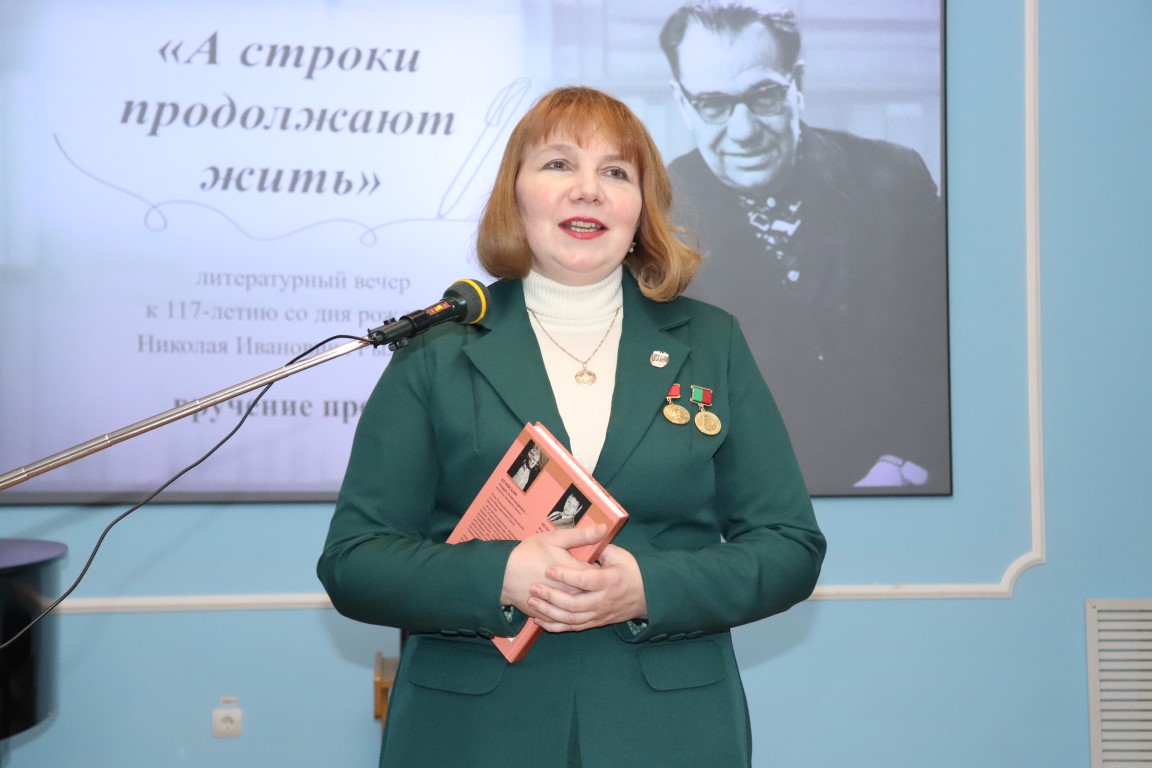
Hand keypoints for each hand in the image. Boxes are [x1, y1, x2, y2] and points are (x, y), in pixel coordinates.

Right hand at [500, 525, 605, 613]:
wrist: (501, 575)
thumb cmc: (528, 553)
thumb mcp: (554, 539)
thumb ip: (580, 536)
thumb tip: (604, 529)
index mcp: (574, 573)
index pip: (598, 575)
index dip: (601, 569)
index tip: (599, 563)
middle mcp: (569, 593)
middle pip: (591, 593)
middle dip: (593, 586)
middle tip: (591, 576)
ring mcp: (559, 606)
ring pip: (579, 608)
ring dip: (583, 601)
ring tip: (579, 589)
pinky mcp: (548, 615)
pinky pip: (563, 620)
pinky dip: (568, 613)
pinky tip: (567, 604)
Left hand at [527, 544, 647, 632]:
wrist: (647, 596)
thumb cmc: (631, 572)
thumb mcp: (621, 555)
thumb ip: (601, 547)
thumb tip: (585, 537)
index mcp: (610, 581)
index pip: (585, 580)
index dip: (566, 575)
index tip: (549, 569)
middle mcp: (604, 601)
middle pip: (574, 604)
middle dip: (552, 596)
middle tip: (534, 587)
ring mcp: (599, 614)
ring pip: (571, 618)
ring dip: (550, 612)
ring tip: (533, 602)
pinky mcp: (595, 622)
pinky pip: (573, 627)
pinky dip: (555, 625)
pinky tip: (540, 620)